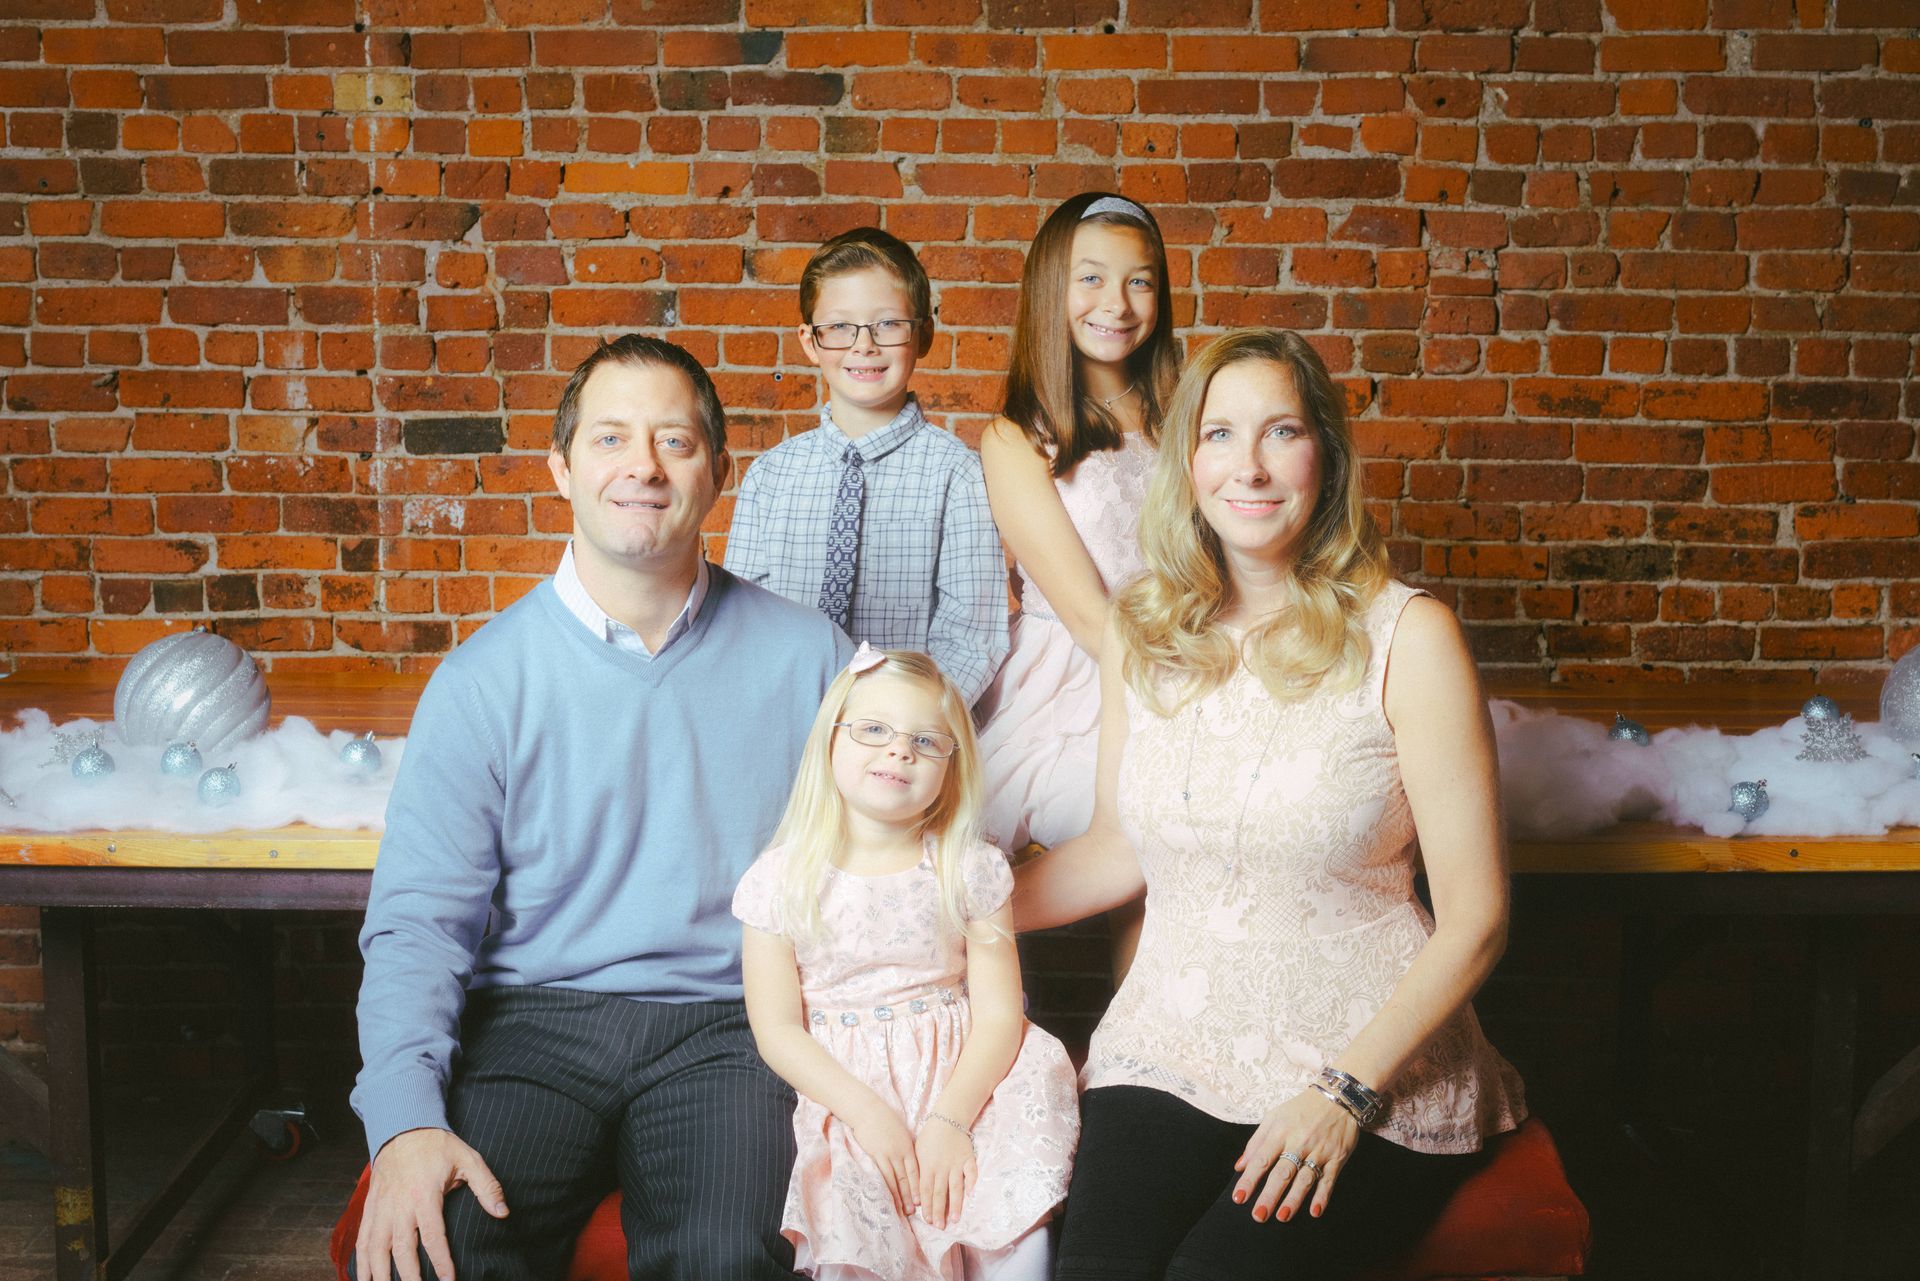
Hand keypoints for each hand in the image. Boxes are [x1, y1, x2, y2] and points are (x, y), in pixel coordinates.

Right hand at [356, 1127, 507, 1280]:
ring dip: (379, 1274)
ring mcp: (381, 1208)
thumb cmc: (437, 1146)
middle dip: (408, 1276)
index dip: (441, 1261)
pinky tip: (363, 1278)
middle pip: (401, 1248)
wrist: (403, 1128)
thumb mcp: (469, 1159)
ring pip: (376, 1248)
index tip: (449, 1280)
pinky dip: (360, 1261)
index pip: (433, 1236)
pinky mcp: (370, 1208)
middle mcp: (399, 1205)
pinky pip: (362, 1239)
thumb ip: (487, 1186)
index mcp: (424, 1195)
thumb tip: (503, 1212)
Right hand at [847, 1100, 920, 1217]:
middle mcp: (900, 1152)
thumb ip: (906, 1148)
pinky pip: (882, 1175)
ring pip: (896, 1179)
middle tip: (915, 1211)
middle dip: (911, 1196)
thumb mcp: (901, 1134)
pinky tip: (888, 1197)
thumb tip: (911, 1163)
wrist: (869, 1111)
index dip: (919, 1186)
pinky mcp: (875, 1155)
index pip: (916, 1171)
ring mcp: (888, 1154)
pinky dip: (887, 1187)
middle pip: (907, 1178)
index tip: (923, 1200)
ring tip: (904, 1210)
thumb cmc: (885, 1120)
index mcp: (908, 1147)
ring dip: (900, 1196)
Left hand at [914, 1117, 976, 1229]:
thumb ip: (918, 1173)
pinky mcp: (969, 1159)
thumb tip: (917, 1196)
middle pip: (940, 1193)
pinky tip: (971, 1196)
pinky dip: (972, 1183)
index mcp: (928, 1166)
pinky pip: (972, 1173)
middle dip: (939, 1211)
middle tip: (940, 1226)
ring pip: (956, 1187)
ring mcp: (957, 1164)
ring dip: (955, 1205)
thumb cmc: (930, 1137)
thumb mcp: (918, 1153)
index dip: (927, 1206)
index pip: (926, 1191)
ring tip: (955, 1219)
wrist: (947, 1119)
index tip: (928, 1220)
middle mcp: (942, 1167)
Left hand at [1232, 1089, 1358, 1223]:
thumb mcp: (1274, 1117)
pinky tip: (1315, 1211)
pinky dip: (1323, 1196)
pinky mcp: (1337, 1157)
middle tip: (1258, 1216)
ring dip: (1294, 1199)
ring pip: (1305, 1179)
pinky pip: (1329, 1180)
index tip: (1239, 1198)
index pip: (1262, 1159)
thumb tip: (1240, 1166)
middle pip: (1282, 1172)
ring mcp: (1319, 1151)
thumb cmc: (1301, 1109)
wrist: (1338, 1097)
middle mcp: (1299, 1142)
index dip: (1249, 1179)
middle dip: (1269, 1195)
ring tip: (1282, 1216)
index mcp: (1280, 1132)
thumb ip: (1256, 1142)